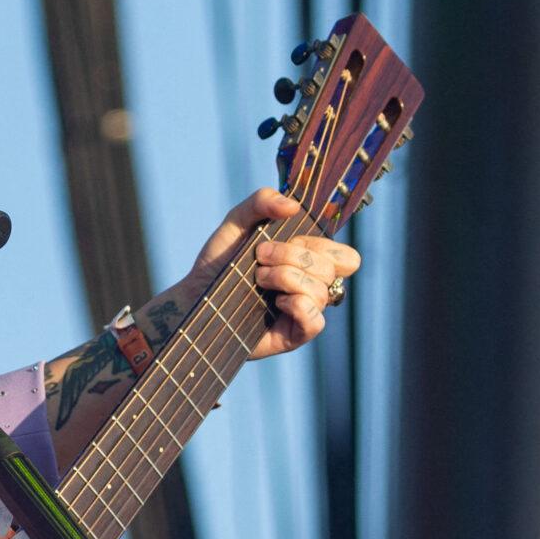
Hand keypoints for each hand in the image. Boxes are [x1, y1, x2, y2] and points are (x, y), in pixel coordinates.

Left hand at [170, 187, 362, 358]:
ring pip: (322, 292)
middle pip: (330, 270)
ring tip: (259, 279)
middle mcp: (311, 287)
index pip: (345, 257)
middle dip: (292, 257)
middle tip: (260, 258)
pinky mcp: (294, 336)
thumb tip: (294, 206)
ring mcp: (304, 313)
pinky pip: (316, 322)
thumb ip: (262, 202)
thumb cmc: (219, 262)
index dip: (320, 245)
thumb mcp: (237, 222)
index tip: (285, 239)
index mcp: (308, 262)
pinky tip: (275, 303)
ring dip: (286, 278)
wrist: (194, 296)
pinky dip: (298, 305)